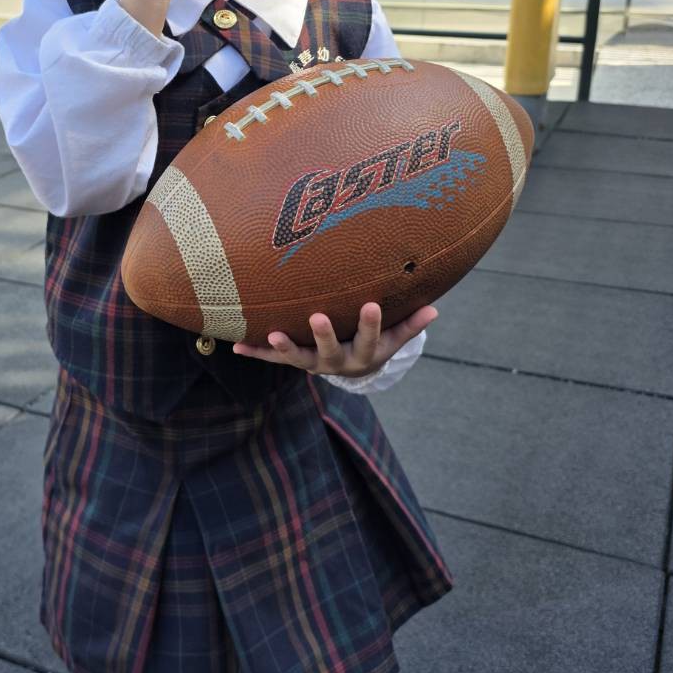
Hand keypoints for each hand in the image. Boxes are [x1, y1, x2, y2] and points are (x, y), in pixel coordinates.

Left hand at [233, 302, 437, 377]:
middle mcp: (336, 361)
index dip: (370, 323)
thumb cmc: (375, 343)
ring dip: (283, 348)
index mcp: (363, 354)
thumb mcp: (394, 338)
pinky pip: (272, 359)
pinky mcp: (293, 361)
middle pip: (329, 350)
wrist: (353, 369)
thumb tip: (435, 308)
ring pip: (297, 359)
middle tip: (317, 316)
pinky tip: (237, 346)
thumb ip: (410, 324)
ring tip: (271, 336)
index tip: (370, 303)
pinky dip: (255, 353)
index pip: (369, 338)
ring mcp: (312, 363)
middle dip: (323, 334)